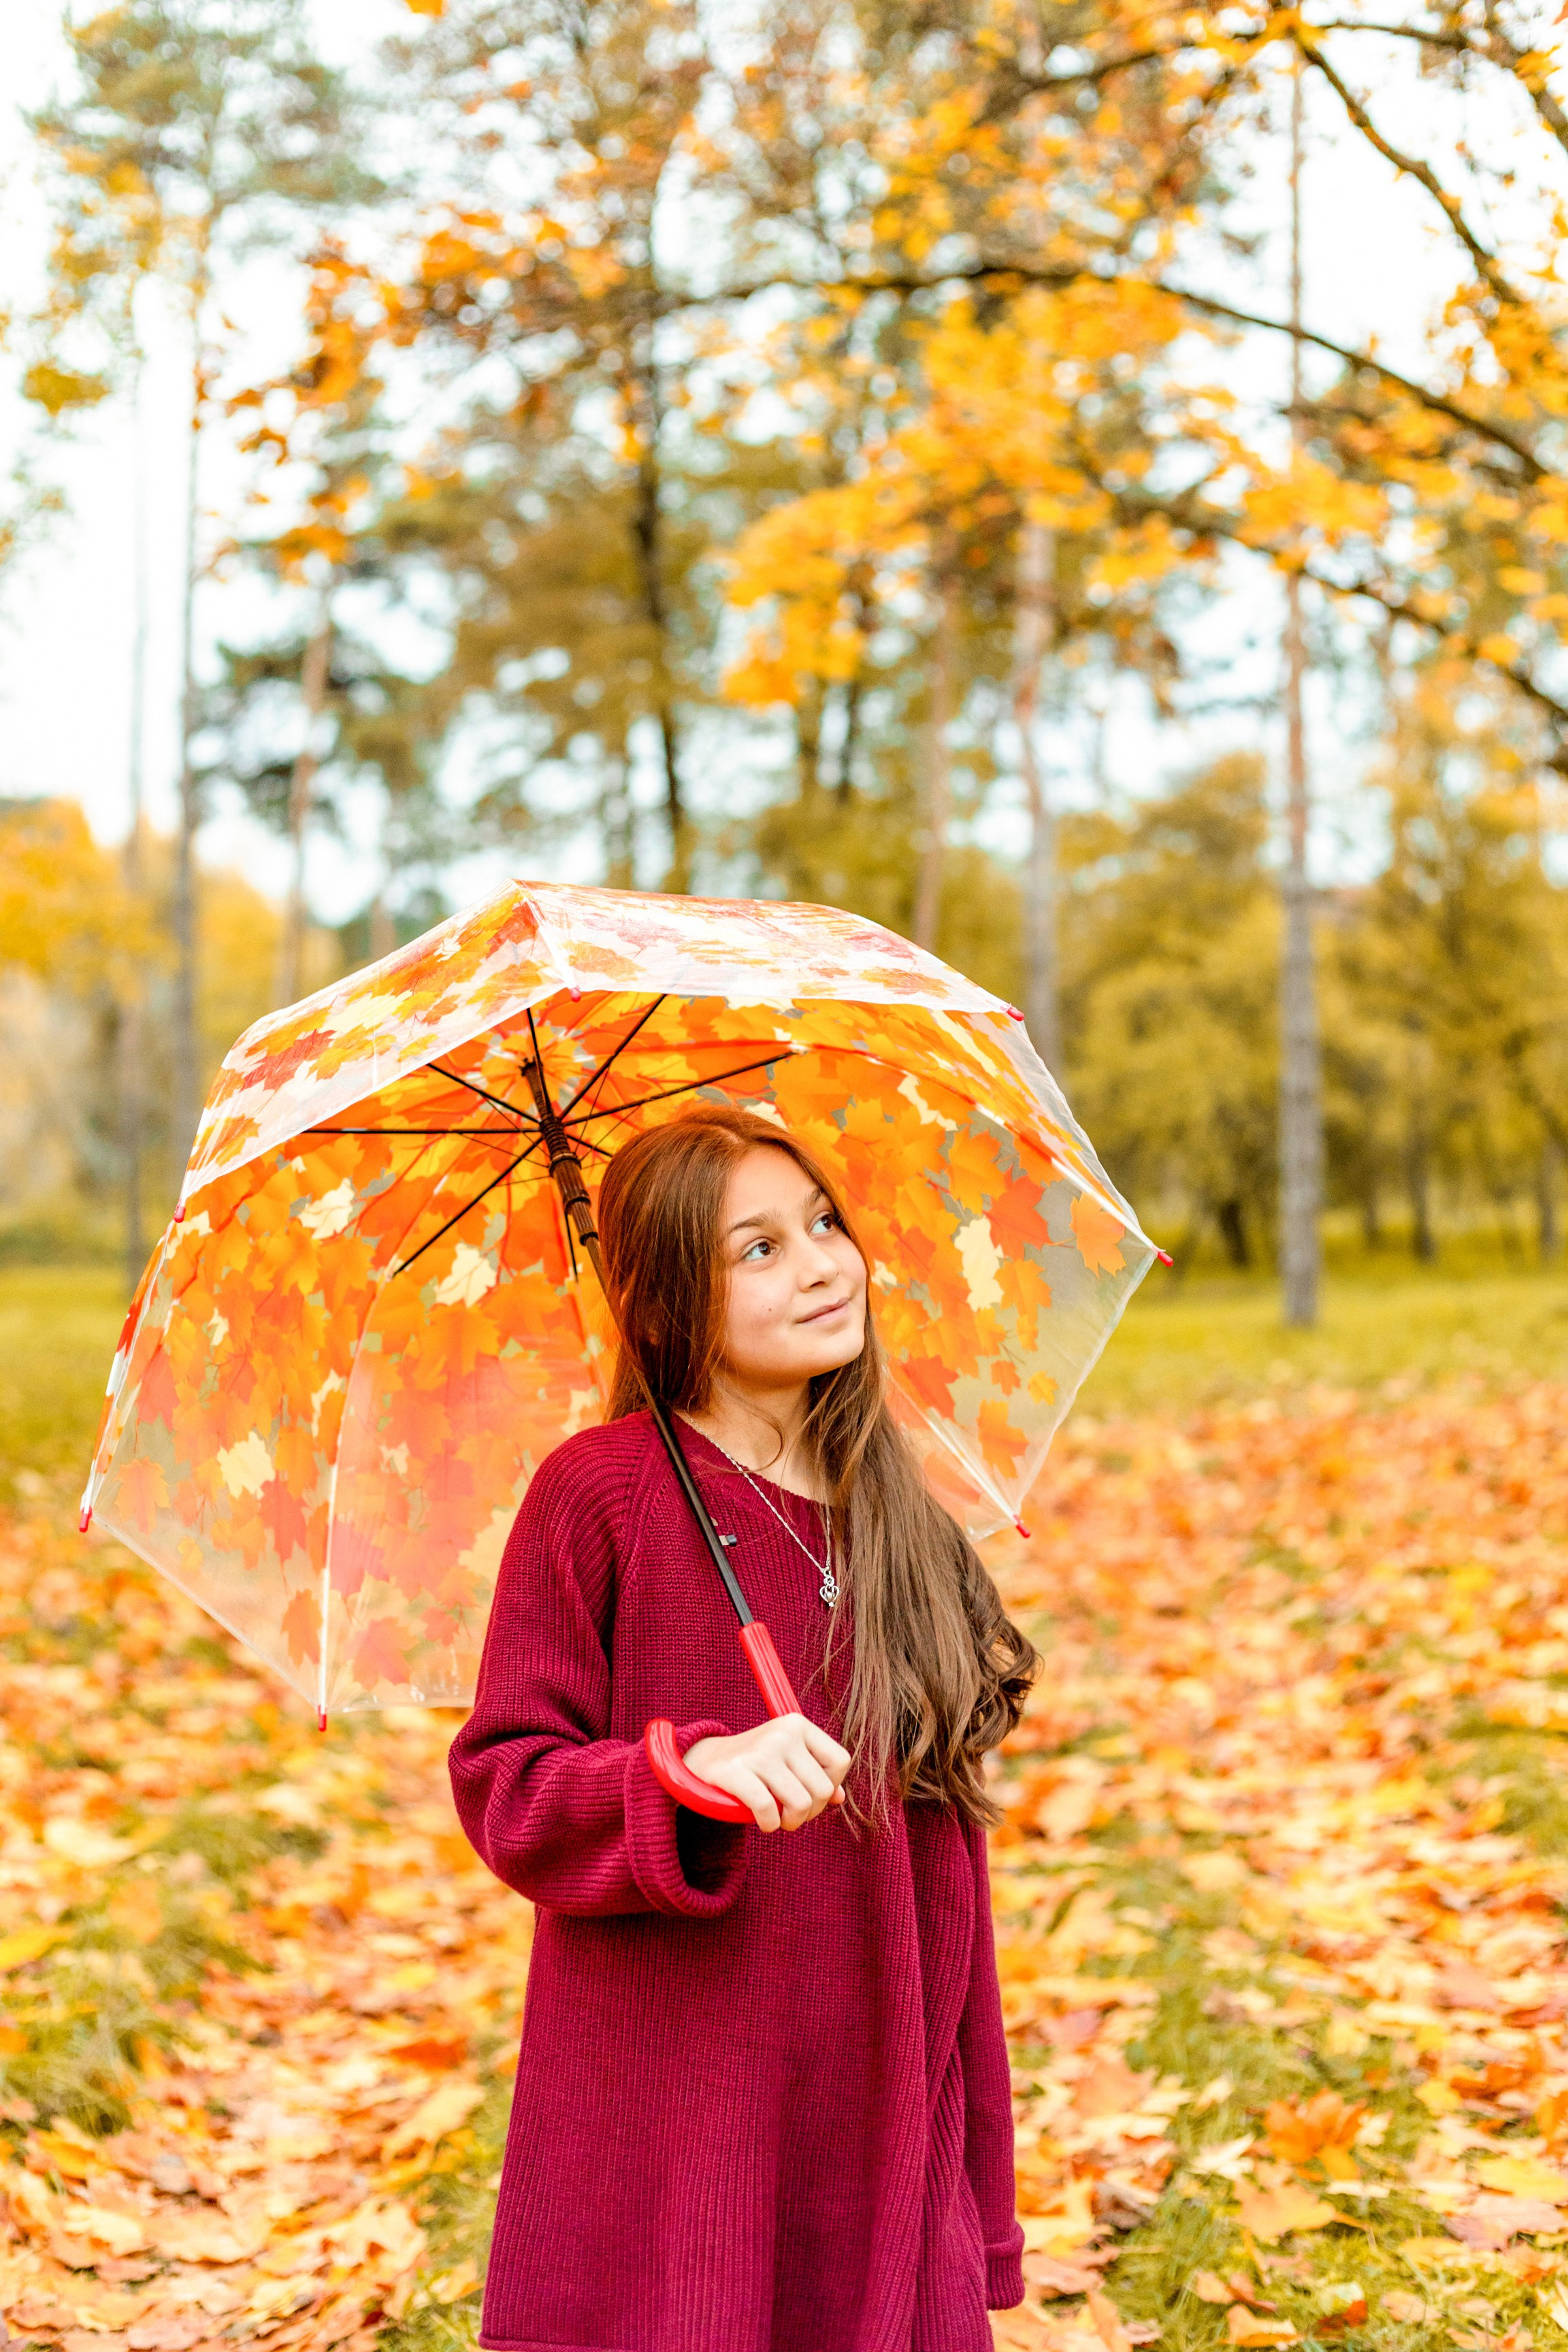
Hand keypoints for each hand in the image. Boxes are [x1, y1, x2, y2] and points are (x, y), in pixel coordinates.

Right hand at [683, 1715, 850, 1832]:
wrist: (705, 1761)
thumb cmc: (756, 1766)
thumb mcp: (789, 1761)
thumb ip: (817, 1776)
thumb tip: (839, 1798)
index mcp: (798, 1724)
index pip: (840, 1761)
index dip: (830, 1787)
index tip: (808, 1794)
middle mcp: (781, 1733)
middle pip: (822, 1789)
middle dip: (809, 1812)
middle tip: (791, 1813)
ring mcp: (759, 1751)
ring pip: (801, 1803)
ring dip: (791, 1822)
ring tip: (778, 1818)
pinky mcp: (735, 1771)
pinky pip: (769, 1811)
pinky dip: (769, 1824)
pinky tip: (763, 1821)